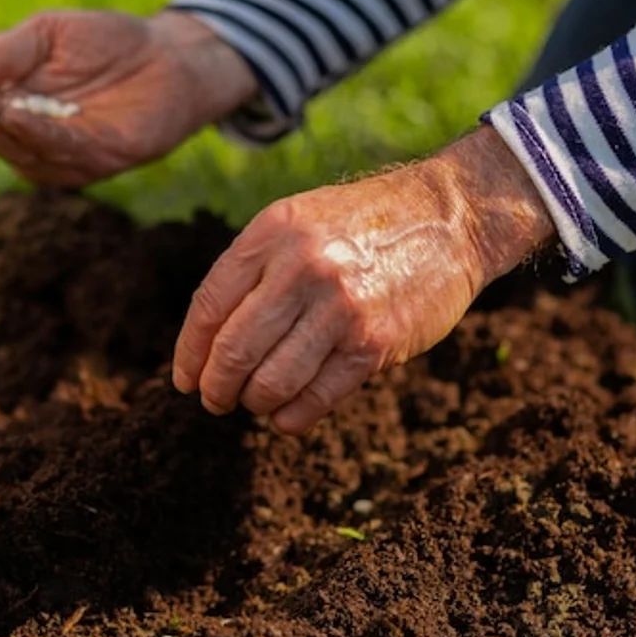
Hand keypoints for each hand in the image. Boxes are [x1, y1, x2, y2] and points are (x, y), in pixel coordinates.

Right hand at [0, 10, 257, 186]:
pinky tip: (17, 117)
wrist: (168, 55)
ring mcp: (66, 156)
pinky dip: (37, 136)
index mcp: (15, 109)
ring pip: (21, 150)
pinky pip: (62, 152)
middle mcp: (35, 141)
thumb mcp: (43, 37)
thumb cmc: (105, 44)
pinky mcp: (99, 160)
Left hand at [171, 127, 554, 433]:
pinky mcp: (374, 343)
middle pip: (233, 352)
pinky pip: (315, 399)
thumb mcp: (299, 221)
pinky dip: (292, 417)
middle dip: (216, 389)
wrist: (449, 219)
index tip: (186, 379)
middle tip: (216, 401)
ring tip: (256, 403)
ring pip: (270, 383)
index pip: (209, 307)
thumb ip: (255, 267)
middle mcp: (302, 268)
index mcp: (273, 233)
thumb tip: (209, 341)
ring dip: (254, 404)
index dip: (189, 353)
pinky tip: (286, 415)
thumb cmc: (363, 224)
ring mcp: (340, 308)